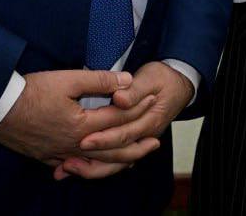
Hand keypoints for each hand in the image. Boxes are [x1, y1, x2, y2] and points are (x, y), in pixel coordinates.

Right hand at [0, 69, 155, 167]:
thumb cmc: (32, 91)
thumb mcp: (67, 79)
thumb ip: (99, 80)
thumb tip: (126, 81)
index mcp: (83, 124)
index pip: (119, 118)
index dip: (139, 108)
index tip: (154, 100)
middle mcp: (75, 144)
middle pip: (113, 149)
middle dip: (137, 145)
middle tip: (155, 142)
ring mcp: (60, 154)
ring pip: (96, 163)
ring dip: (117, 161)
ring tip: (132, 159)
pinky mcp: (47, 156)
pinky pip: (73, 167)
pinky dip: (89, 168)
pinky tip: (94, 166)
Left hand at [52, 61, 194, 180]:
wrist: (178, 84)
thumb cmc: (162, 78)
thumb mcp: (150, 78)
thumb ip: (134, 90)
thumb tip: (120, 99)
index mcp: (149, 121)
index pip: (124, 134)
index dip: (103, 138)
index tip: (83, 140)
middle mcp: (144, 136)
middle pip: (118, 155)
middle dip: (91, 160)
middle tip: (68, 161)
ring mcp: (139, 141)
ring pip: (115, 164)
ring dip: (91, 168)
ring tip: (67, 167)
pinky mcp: (131, 142)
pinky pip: (114, 161)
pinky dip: (95, 166)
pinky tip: (75, 167)